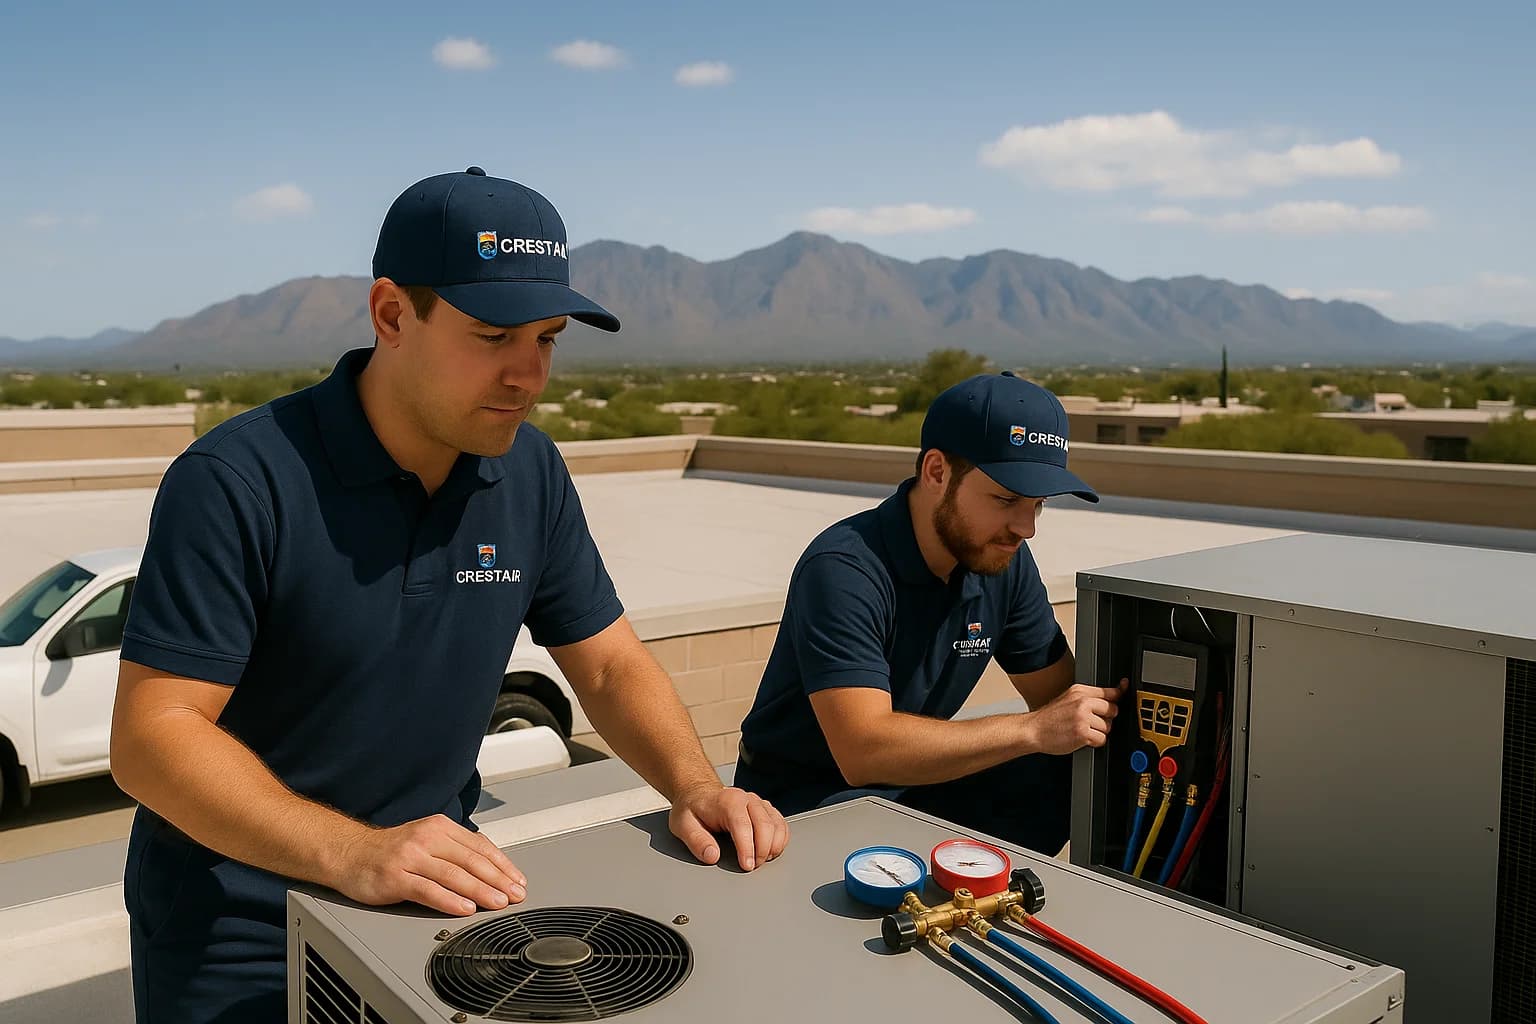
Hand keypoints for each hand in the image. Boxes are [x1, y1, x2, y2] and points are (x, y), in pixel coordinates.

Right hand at [332, 814, 526, 916]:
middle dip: (498, 880)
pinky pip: (428, 890)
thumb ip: (455, 851)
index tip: (518, 880)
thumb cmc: (391, 852)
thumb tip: (491, 870)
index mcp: (440, 827)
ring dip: (481, 891)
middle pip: (471, 860)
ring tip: (498, 903)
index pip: (480, 846)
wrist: (349, 853)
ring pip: (454, 875)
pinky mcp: (396, 877)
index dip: (503, 865)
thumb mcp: (427, 840)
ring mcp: (411, 857)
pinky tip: (465, 908)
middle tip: (516, 895)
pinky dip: (450, 900)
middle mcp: (427, 838)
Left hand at [668, 783, 788, 870]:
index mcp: (727, 801)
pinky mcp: (765, 809)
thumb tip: (712, 856)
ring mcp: (758, 803)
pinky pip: (781, 824)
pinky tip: (770, 851)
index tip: (746, 866)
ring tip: (760, 861)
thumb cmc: (692, 809)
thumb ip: (697, 841)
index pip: (743, 825)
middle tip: (751, 868)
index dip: (747, 848)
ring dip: (773, 846)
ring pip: (777, 825)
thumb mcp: (683, 825)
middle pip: (765, 825)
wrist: (699, 794)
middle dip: (762, 851)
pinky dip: (780, 840)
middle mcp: (747, 799)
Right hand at [1025, 678, 1126, 754]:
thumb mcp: (1067, 699)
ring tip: (1084, 730)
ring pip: (1108, 726)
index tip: (1126, 687)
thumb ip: (1087, 698)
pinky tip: (1083, 739)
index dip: (1120, 692)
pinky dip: (1095, 742)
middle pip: (1113, 710)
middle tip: (1092, 722)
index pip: (1109, 691)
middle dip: (1106, 719)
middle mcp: (1082, 702)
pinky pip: (1102, 739)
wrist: (1033, 730)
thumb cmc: (1049, 718)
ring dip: (1099, 732)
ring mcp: (1082, 717)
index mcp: (1079, 691)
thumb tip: (1110, 698)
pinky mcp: (1082, 733)